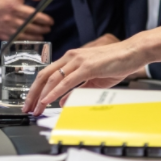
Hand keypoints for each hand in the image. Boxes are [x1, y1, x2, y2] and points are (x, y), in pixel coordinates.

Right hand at [0, 0, 52, 40]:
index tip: (51, 21)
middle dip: (41, 29)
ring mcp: (4, 28)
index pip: (32, 16)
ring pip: (22, 35)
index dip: (44, 19)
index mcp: (14, 7)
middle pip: (29, 27)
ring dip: (34, 37)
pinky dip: (24, 41)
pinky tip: (31, 40)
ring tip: (42, 35)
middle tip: (48, 29)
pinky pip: (15, 39)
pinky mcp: (0, 34)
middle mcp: (8, 18)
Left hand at [22, 26, 160, 114]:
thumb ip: (77, 89)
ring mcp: (78, 60)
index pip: (48, 74)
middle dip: (33, 93)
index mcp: (72, 58)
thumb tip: (63, 101)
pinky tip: (48, 100)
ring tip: (35, 108)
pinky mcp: (87, 66)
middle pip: (44, 75)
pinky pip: (66, 81)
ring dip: (41, 95)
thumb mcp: (93, 80)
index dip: (37, 89)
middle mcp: (71, 57)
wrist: (133, 52)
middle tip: (27, 108)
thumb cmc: (117, 63)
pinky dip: (55, 92)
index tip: (32, 102)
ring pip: (52, 78)